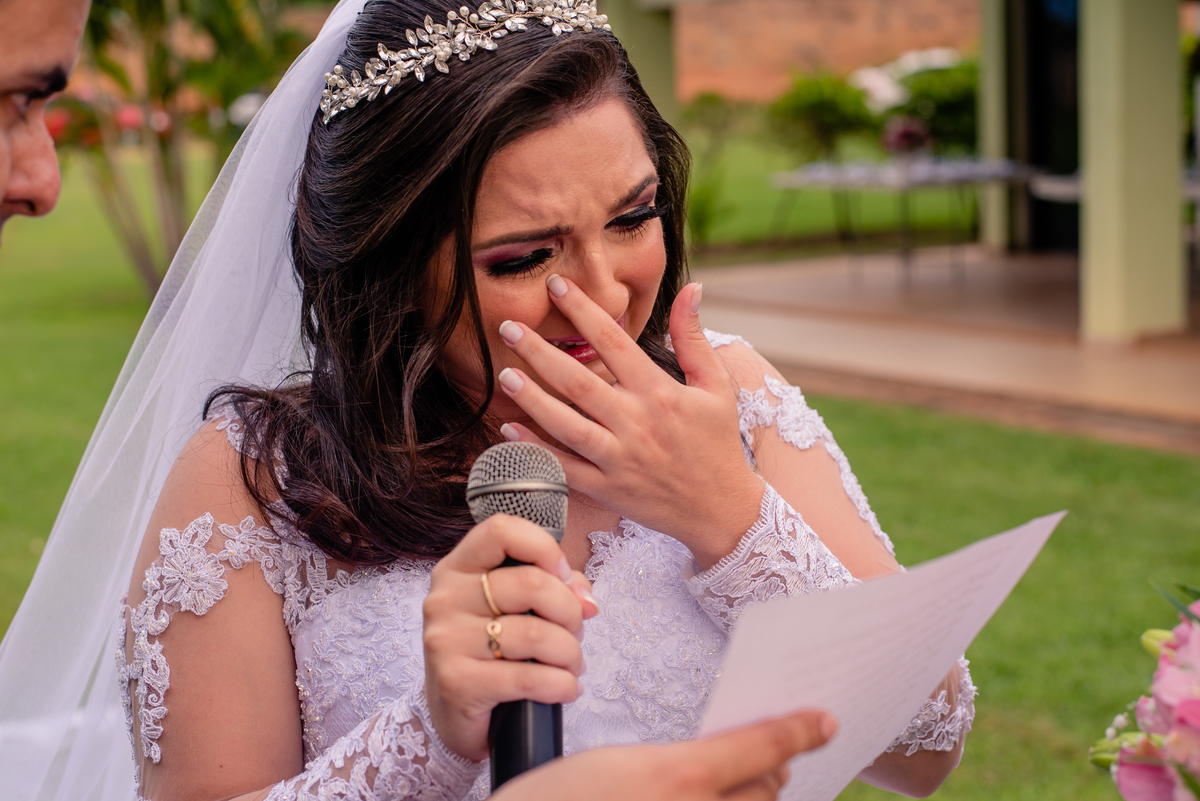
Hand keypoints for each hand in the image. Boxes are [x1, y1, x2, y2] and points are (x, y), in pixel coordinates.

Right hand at [423, 514, 597, 760]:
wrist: (456, 716)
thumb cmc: (493, 653)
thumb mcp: (518, 610)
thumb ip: (556, 589)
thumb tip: (587, 600)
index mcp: (458, 569)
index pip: (501, 530)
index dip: (544, 548)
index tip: (563, 576)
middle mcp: (445, 598)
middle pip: (531, 583)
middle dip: (570, 612)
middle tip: (574, 634)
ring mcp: (446, 640)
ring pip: (536, 633)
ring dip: (570, 654)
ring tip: (571, 667)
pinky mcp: (457, 683)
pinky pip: (529, 677)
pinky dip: (561, 685)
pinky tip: (565, 689)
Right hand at [492, 709, 836, 800]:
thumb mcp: (614, 765)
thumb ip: (676, 766)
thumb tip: (712, 769)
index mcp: (678, 775)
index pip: (762, 746)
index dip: (797, 729)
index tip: (824, 719)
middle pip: (764, 788)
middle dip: (773, 767)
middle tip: (777, 752)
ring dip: (755, 797)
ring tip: (752, 781)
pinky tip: (718, 798)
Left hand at [496, 277, 763, 568]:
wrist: (722, 510)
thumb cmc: (718, 444)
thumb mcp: (716, 386)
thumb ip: (694, 338)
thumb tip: (693, 287)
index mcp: (660, 392)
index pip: (614, 342)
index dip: (584, 310)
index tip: (556, 286)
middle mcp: (636, 423)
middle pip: (578, 381)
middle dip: (539, 352)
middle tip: (508, 327)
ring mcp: (619, 458)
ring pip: (566, 425)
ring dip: (532, 399)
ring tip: (504, 374)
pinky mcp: (608, 489)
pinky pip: (565, 467)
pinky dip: (536, 449)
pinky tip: (509, 429)